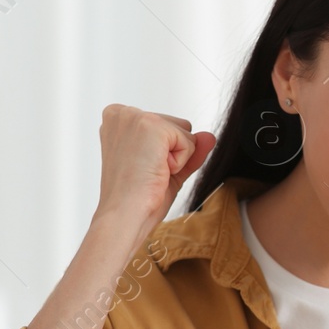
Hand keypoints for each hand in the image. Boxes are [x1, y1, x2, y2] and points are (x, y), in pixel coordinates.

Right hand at [95, 104, 214, 240]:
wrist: (124, 216)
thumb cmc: (137, 198)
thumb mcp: (166, 168)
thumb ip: (188, 150)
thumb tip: (210, 136)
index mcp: (118, 120)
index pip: (164, 126)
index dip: (163, 153)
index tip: (140, 168)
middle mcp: (122, 113)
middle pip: (177, 125)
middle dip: (171, 153)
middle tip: (147, 172)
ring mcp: (135, 116)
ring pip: (185, 132)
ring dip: (177, 158)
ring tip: (150, 171)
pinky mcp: (151, 125)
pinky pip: (189, 142)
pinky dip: (180, 162)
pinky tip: (157, 171)